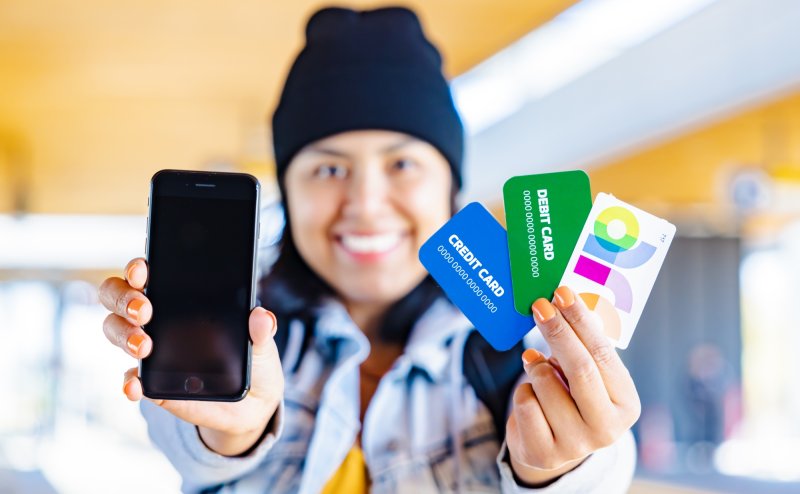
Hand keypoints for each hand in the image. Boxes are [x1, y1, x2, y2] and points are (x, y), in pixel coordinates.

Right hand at [99, 258, 284, 455]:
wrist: (252, 403)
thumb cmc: (253, 359)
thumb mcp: (262, 344)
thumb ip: (262, 330)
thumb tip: (262, 317)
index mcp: (183, 297)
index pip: (149, 273)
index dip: (139, 268)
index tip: (143, 270)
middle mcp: (159, 317)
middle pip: (120, 296)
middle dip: (124, 298)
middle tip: (144, 311)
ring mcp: (151, 348)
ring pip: (116, 330)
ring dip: (123, 335)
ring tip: (145, 347)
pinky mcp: (152, 382)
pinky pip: (130, 378)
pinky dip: (129, 381)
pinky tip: (136, 385)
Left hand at [506, 286, 640, 485]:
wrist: (551, 444)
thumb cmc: (572, 398)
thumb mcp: (588, 375)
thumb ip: (584, 346)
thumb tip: (565, 300)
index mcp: (626, 404)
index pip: (603, 354)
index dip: (581, 322)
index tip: (563, 293)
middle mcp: (608, 429)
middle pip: (580, 369)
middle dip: (558, 332)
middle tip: (540, 305)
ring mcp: (576, 445)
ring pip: (545, 385)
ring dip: (536, 367)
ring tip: (537, 366)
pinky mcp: (544, 453)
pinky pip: (525, 405)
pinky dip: (524, 391)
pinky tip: (531, 395)